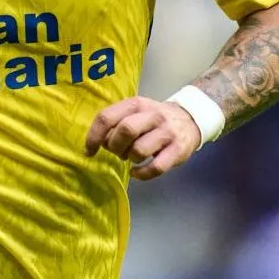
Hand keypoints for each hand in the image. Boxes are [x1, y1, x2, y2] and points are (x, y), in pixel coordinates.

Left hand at [84, 96, 202, 180]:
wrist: (189, 120)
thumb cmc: (153, 119)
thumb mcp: (135, 112)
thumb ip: (116, 122)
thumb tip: (98, 142)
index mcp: (136, 104)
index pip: (107, 117)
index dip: (94, 136)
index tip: (89, 150)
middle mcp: (152, 115)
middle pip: (125, 130)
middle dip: (115, 146)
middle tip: (117, 151)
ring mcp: (166, 133)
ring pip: (139, 150)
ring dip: (130, 158)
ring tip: (132, 157)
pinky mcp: (177, 150)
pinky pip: (155, 168)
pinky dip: (141, 174)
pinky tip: (136, 172)